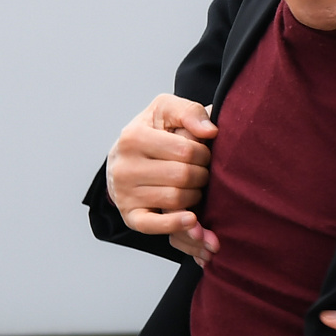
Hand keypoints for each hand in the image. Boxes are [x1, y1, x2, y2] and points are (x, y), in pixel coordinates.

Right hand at [106, 94, 219, 262]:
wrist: (125, 157)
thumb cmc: (152, 131)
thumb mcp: (167, 110)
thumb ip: (190, 112)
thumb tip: (210, 131)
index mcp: (133, 137)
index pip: (186, 150)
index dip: (204, 152)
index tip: (203, 152)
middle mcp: (124, 167)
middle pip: (183, 176)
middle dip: (202, 174)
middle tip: (202, 171)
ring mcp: (124, 193)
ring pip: (176, 199)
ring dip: (195, 195)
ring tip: (195, 186)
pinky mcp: (130, 215)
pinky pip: (153, 225)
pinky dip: (174, 224)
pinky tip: (192, 219)